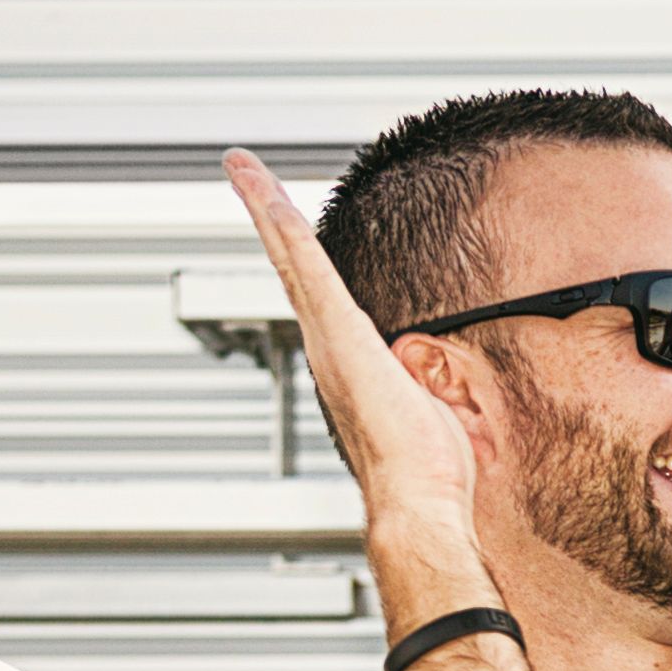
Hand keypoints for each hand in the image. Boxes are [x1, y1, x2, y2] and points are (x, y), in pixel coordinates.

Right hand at [224, 145, 484, 568]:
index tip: (279, 215)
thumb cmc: (428, 472)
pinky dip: (286, 231)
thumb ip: (424, 381)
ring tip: (242, 167)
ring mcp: (329, 341)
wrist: (416, 502)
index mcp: (347, 359)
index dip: (295, 251)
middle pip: (290, 264)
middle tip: (239, 170)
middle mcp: (327, 347)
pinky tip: (268, 198)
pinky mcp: (341, 336)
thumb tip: (431, 377)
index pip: (317, 290)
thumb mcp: (432, 406)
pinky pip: (309, 271)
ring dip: (264, 208)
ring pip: (291, 258)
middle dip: (264, 213)